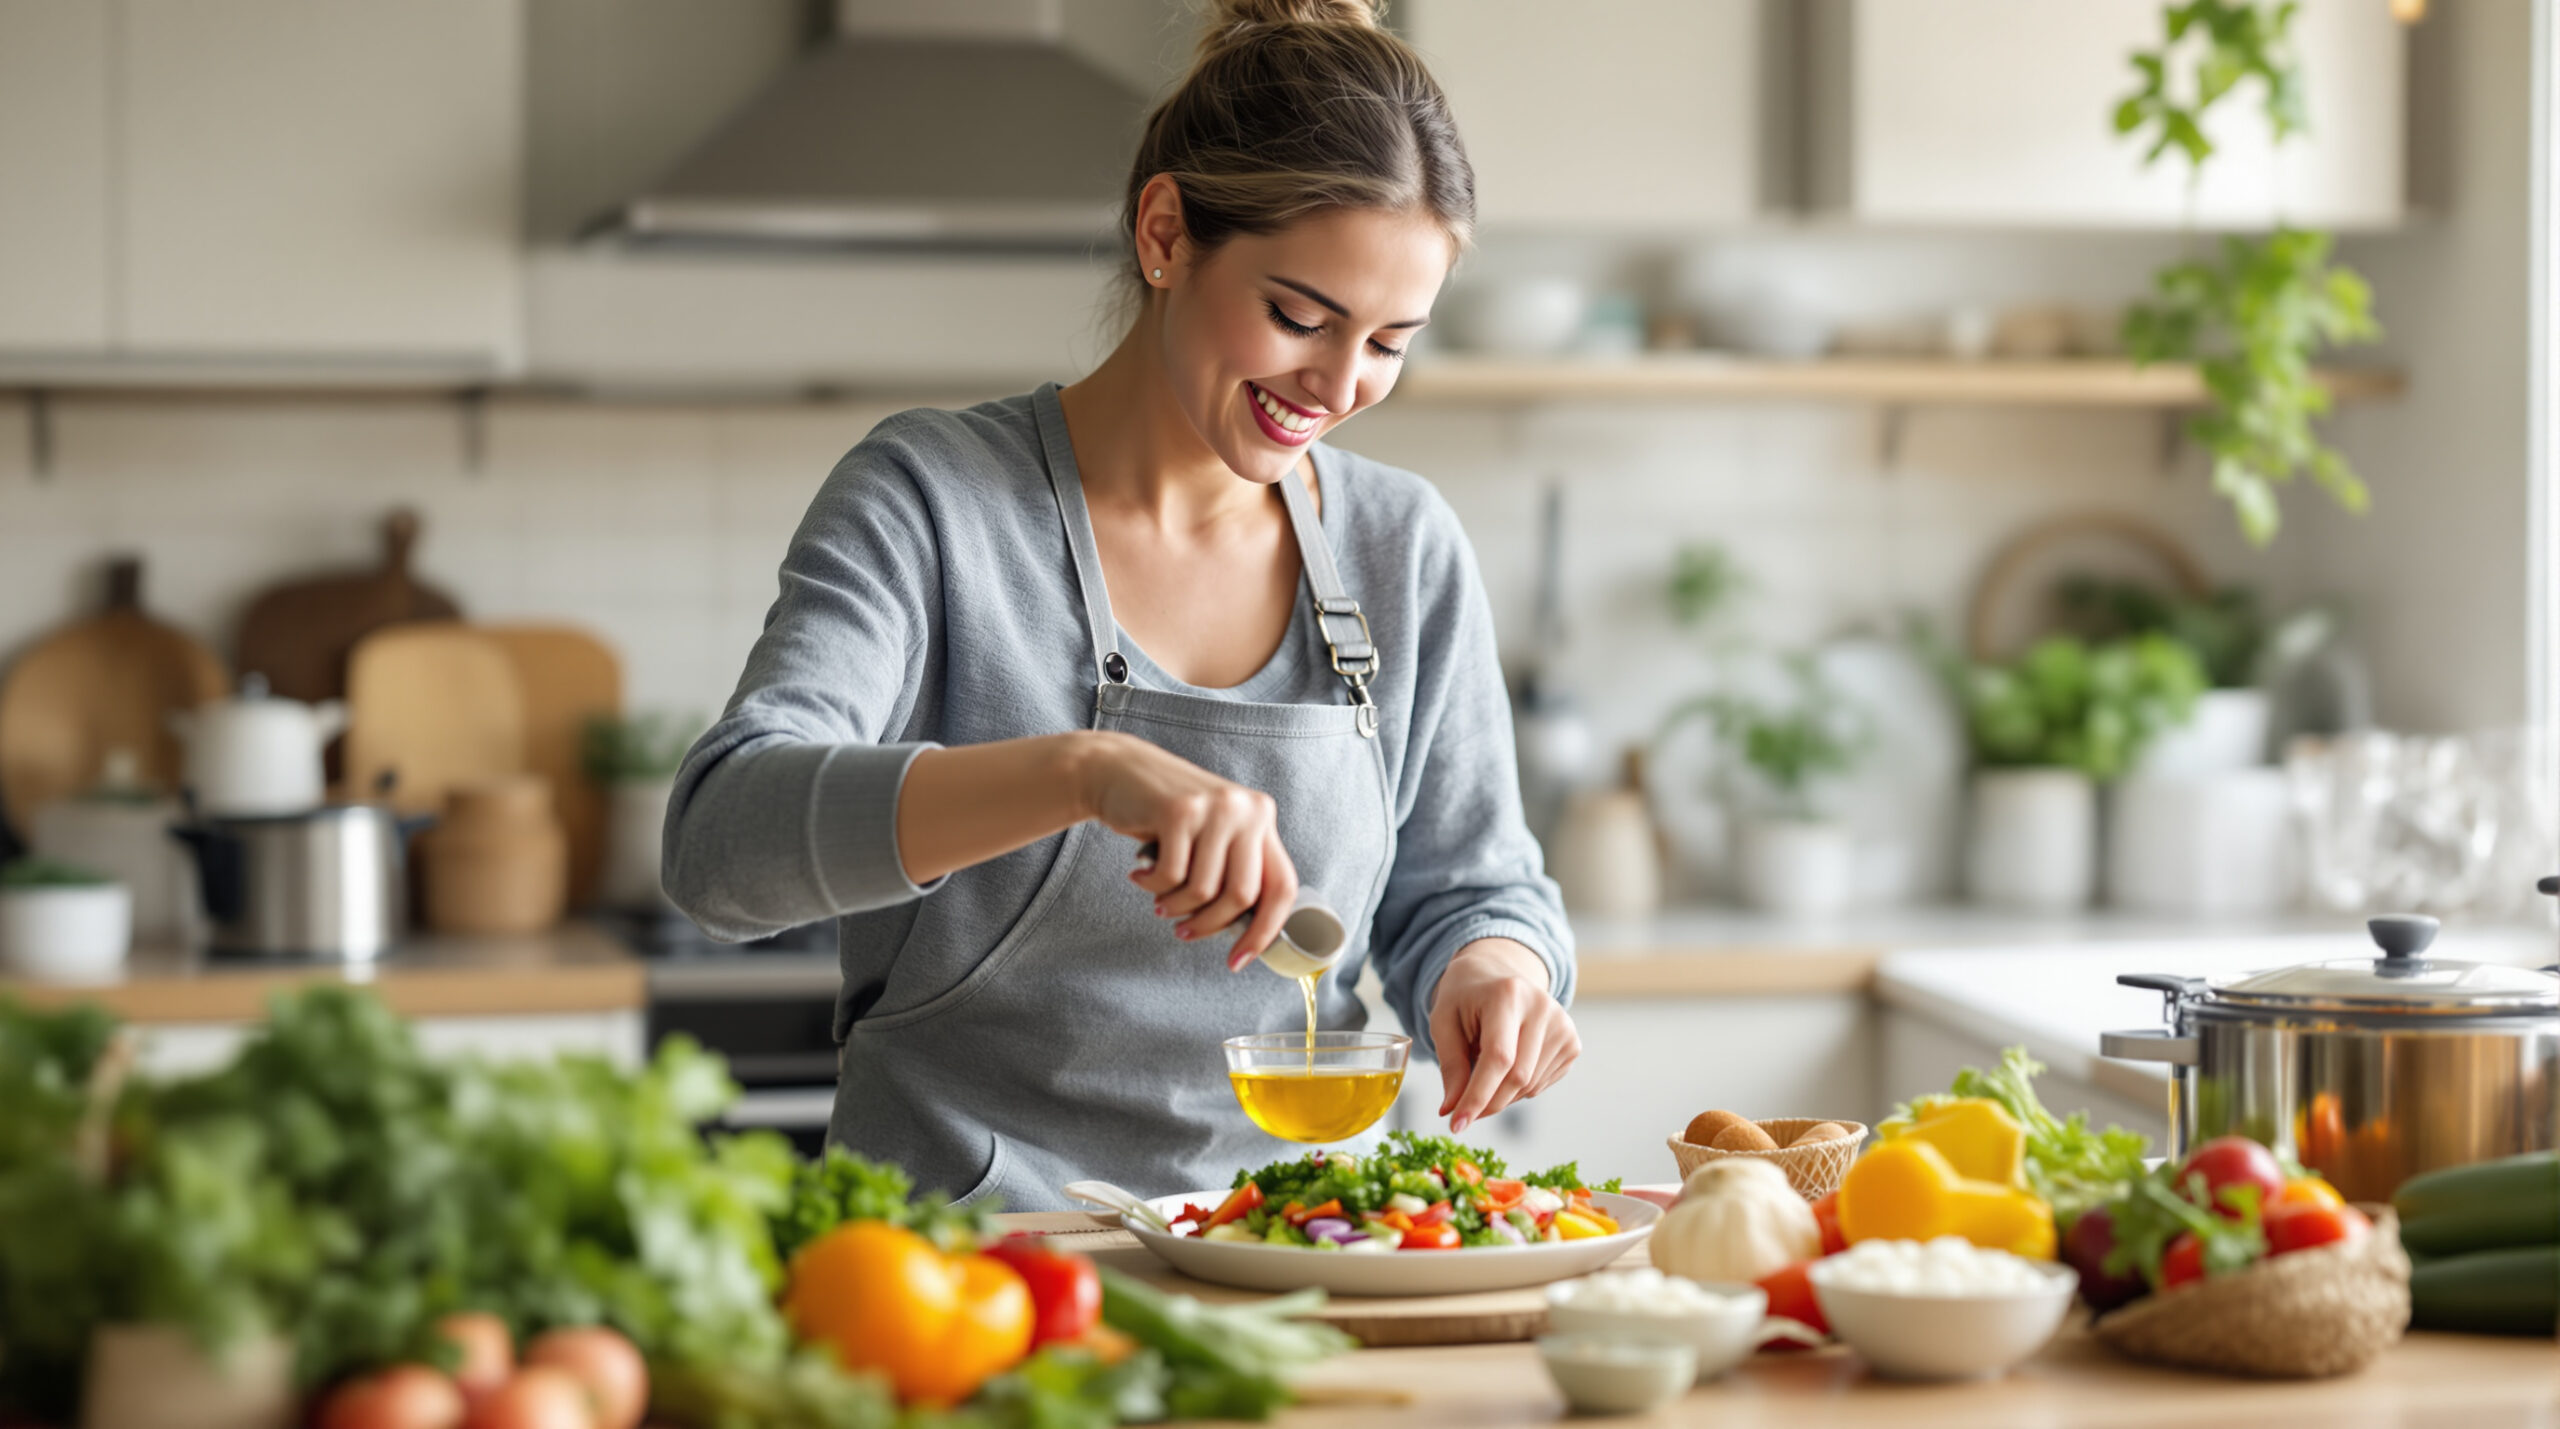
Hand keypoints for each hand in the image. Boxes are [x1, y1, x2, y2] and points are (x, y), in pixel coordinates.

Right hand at [1075, 732, 1297, 969]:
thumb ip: (1232, 868)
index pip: (1281, 885)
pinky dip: (1152, 886)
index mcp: (1262, 818)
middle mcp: (1246, 810)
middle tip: (1183, 931)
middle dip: (1210, 925)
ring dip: (1175, 907)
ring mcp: (1213, 808)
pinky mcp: (1178, 811)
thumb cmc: (1165, 815)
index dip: (1264, 931)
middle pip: (1242, 896)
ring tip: (1158, 899)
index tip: (1238, 960)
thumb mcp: (1211, 833)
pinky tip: (1140, 875)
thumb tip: (1244, 931)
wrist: (1117, 770)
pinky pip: (1171, 876)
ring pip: (1203, 890)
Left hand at [1429, 940, 1578, 1132]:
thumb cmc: (1464, 999)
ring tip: (1483, 1074)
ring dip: (1500, 1097)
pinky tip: (1507, 1067)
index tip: (1456, 1125)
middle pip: (1517, 1077)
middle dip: (1486, 1103)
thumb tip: (1453, 1109)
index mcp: (1508, 994)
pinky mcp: (1572, 1042)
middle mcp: (1543, 1006)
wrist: (1494, 974)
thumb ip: (1451, 1065)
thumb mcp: (1444, 1023)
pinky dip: (1518, 1090)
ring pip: (1530, 1086)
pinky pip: (1541, 1085)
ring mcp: (1563, 1024)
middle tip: (1462, 1112)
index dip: (1477, 1096)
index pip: (1498, 1058)